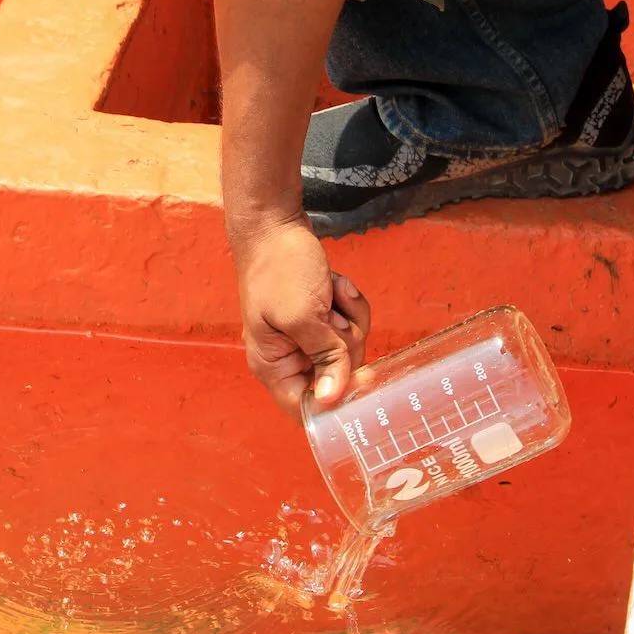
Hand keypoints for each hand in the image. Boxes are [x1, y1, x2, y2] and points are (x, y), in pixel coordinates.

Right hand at [230, 216, 369, 415]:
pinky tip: (335, 284)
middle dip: (344, 341)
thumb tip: (333, 400)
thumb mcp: (303, 316)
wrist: (275, 224)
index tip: (361, 377)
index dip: (337, 400)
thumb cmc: (279, 268)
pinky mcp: (319, 318)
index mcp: (273, 366)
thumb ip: (324, 358)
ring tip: (330, 290)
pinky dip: (348, 304)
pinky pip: (349, 324)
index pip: (307, 408)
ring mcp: (305, 337)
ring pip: (348, 347)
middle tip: (331, 314)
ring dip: (349, 316)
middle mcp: (288, 357)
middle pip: (337, 375)